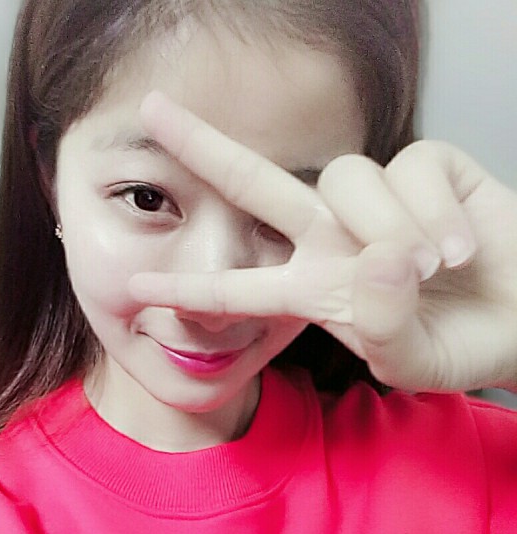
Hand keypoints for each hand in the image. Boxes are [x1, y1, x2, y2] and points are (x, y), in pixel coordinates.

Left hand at [129, 91, 516, 392]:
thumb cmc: (459, 343)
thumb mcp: (412, 362)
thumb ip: (384, 330)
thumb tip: (380, 258)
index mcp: (312, 288)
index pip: (237, 287)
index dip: (189, 288)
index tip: (135, 286)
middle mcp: (330, 237)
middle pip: (254, 183)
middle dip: (203, 147)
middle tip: (150, 110)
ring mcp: (374, 202)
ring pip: (343, 178)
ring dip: (388, 227)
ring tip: (437, 270)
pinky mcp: (426, 169)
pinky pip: (409, 170)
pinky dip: (436, 212)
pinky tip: (460, 247)